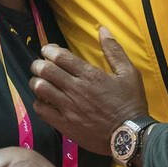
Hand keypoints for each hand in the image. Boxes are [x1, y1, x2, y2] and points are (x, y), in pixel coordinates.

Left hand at [29, 26, 149, 154]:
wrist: (129, 136)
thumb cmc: (131, 103)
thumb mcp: (129, 73)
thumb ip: (114, 50)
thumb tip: (103, 30)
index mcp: (90, 75)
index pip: (60, 57)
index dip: (49, 50)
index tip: (47, 50)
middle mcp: (76, 89)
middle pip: (45, 70)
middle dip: (38, 64)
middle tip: (39, 65)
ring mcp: (68, 108)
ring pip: (40, 89)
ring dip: (36, 82)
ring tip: (39, 81)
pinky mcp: (65, 124)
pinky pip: (41, 110)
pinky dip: (39, 103)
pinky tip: (44, 101)